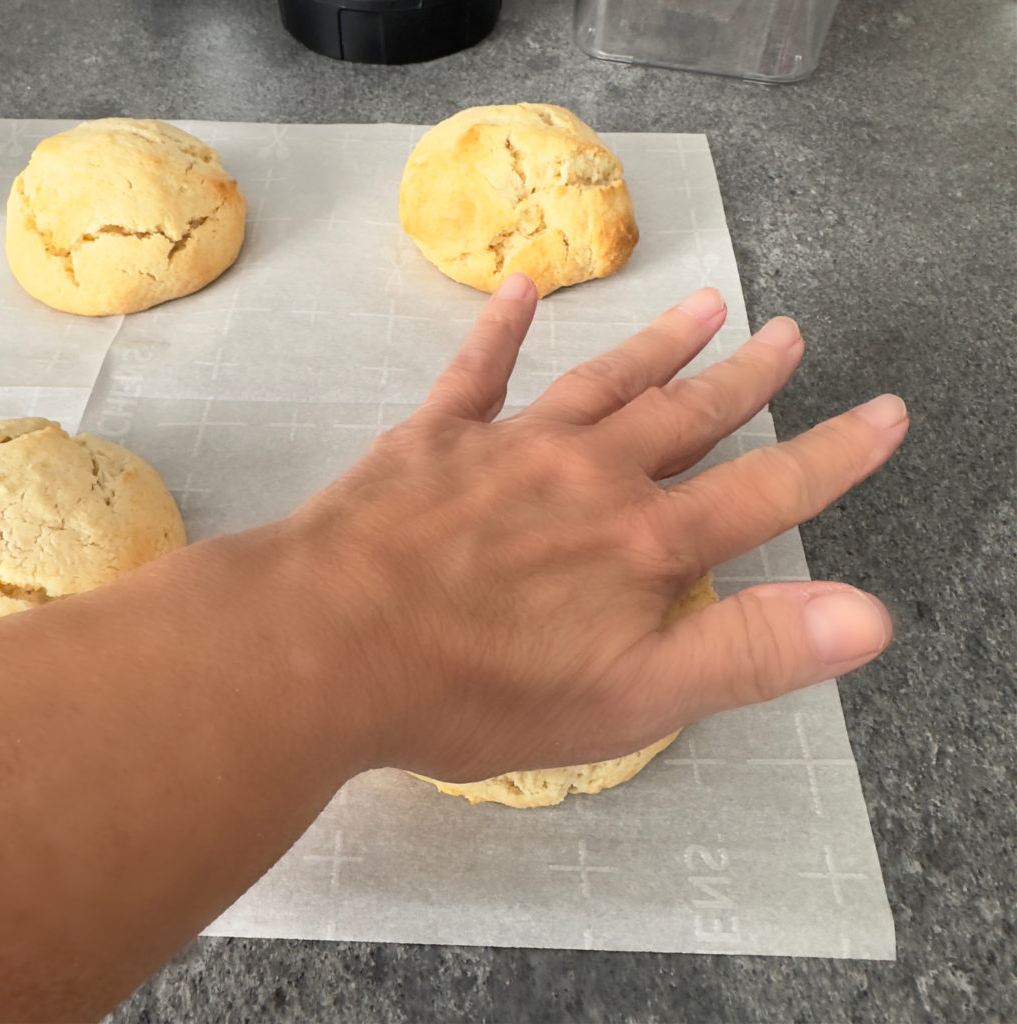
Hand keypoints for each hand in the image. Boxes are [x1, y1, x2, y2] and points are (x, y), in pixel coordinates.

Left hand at [290, 274, 908, 782]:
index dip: (832, 456)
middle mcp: (588, 476)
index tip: (882, 413)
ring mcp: (508, 448)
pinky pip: (476, 375)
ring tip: (705, 304)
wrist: (328, 647)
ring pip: (602, 383)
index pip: (763, 491)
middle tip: (788, 334)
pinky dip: (498, 333)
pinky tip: (517, 290)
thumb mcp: (631, 697)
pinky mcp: (433, 442)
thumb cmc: (479, 689)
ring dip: (657, 345)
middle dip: (745, 380)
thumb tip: (869, 615)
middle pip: (686, 418)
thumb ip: (749, 650)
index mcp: (641, 542)